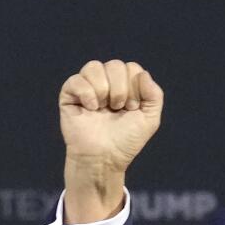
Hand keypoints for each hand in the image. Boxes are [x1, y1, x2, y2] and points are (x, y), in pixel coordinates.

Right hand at [58, 60, 162, 221]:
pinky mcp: (69, 95)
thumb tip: (143, 74)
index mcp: (125, 86)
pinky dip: (86, 94)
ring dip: (103, 89)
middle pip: (115, 65)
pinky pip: (76, 80)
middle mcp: (106, 83)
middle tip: (118, 109)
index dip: (135, 87)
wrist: (104, 158)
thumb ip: (155, 95)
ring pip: (94, 67)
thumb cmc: (125, 141)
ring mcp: (87, 88)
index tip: (133, 108)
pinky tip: (90, 109)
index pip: (132, 68)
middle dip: (121, 90)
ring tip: (103, 108)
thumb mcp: (150, 119)